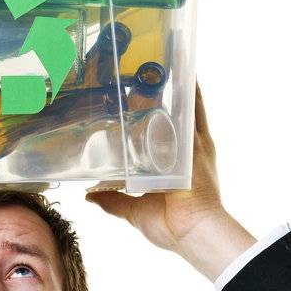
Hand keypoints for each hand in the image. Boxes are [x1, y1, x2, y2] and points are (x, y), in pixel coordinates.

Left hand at [84, 82, 255, 281]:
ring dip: (171, 83)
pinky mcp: (199, 143)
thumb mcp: (133, 210)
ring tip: (158, 59)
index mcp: (171, 164)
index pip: (158, 131)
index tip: (131, 96)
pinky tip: (185, 65)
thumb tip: (90, 195)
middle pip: (170, 112)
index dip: (148, 113)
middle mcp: (185, 150)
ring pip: (181, 105)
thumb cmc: (172, 226)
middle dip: (157, 91)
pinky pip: (195, 108)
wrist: (195, 232)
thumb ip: (113, 200)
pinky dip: (192, 87)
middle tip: (141, 70)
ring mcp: (194, 145)